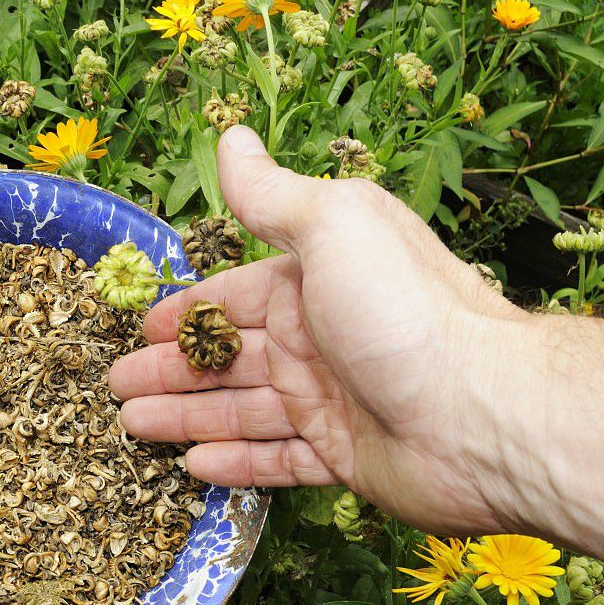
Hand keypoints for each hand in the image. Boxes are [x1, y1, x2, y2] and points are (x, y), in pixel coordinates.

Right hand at [110, 125, 534, 537]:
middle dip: (171, 368)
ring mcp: (333, 401)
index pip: (234, 295)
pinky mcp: (347, 457)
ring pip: (243, 410)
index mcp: (315, 282)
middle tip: (116, 386)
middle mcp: (321, 339)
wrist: (487, 415)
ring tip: (133, 426)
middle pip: (229, 355)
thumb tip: (230, 138)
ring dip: (187, 416)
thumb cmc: (404, 313)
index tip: (140, 326)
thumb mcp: (335, 228)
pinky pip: (277, 460)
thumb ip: (274, 194)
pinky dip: (236, 463)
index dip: (186, 310)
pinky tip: (193, 466)